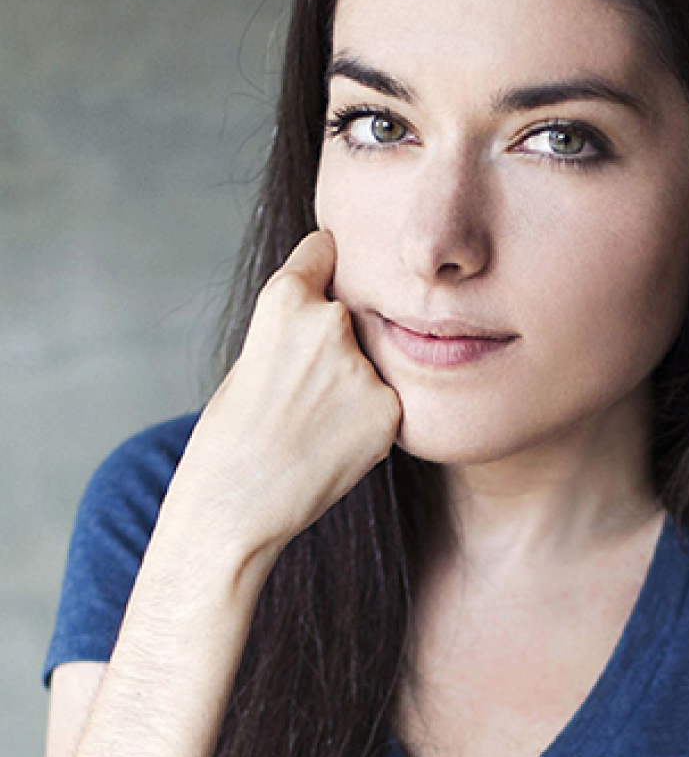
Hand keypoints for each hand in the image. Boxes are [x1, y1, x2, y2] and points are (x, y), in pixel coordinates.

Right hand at [164, 229, 401, 559]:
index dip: (323, 266)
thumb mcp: (251, 356)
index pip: (325, 249)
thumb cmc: (230, 435)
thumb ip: (297, 325)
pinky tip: (332, 445)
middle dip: (339, 340)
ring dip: (354, 384)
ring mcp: (364, 366)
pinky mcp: (388, 408)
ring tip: (313, 425)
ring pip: (371, 362)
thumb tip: (340, 311)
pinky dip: (368, 420)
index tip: (328, 274)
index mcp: (285, 298)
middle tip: (304, 389)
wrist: (235, 507)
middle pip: (352, 314)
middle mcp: (331, 322)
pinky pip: (385, 402)